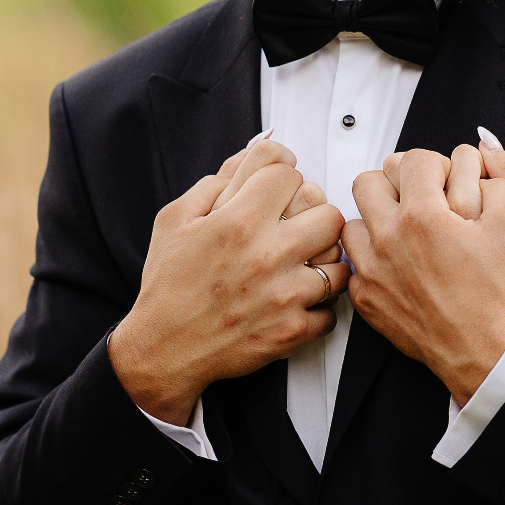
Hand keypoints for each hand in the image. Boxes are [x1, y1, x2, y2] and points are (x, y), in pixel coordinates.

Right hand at [109, 138, 348, 424]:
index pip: (290, 175)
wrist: (163, 349)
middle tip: (298, 229)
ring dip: (323, 264)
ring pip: (340, 263)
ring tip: (302, 267)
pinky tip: (296, 302)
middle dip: (314, 217)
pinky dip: (318, 308)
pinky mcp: (293, 330)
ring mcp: (285, 294)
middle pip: (329, 214)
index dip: (283, 180)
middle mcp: (268, 254)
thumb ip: (215, 182)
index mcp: (239, 221)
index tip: (277, 193)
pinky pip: (332, 311)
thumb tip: (251, 155)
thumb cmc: (168, 284)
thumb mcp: (175, 220)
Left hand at [347, 145, 504, 404]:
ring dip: (377, 219)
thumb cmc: (501, 293)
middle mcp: (388, 239)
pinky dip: (372, 257)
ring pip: (354, 220)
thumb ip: (502, 176)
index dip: (437, 166)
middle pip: (369, 181)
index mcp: (423, 215)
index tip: (448, 184)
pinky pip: (354, 262)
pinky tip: (400, 264)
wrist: (487, 351)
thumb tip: (484, 148)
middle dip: (397, 183)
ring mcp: (371, 271)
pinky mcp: (366, 298)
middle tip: (421, 200)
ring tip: (406, 231)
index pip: (413, 159)